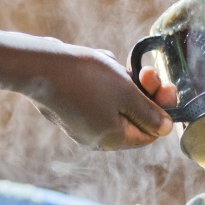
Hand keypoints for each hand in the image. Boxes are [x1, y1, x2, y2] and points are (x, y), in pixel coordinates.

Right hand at [26, 41, 176, 150]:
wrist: (36, 66)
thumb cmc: (84, 78)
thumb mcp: (127, 93)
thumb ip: (150, 113)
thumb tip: (167, 129)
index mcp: (113, 140)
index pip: (150, 133)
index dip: (162, 111)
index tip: (168, 87)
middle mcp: (97, 138)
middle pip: (133, 117)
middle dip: (143, 92)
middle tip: (147, 71)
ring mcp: (82, 125)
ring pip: (116, 103)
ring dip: (123, 82)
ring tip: (112, 65)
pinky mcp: (71, 110)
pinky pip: (98, 96)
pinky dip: (104, 80)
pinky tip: (97, 64)